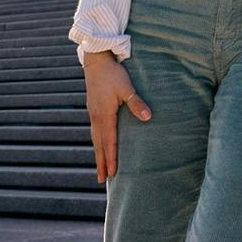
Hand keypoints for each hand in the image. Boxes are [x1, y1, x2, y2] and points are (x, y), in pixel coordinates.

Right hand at [83, 51, 150, 182]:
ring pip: (95, 139)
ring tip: (99, 168)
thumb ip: (137, 103)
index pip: (110, 142)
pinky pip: (94, 131)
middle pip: (99, 145)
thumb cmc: (113, 74)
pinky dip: (96, 142)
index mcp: (105, 116)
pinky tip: (99, 144)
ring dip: (98, 154)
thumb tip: (148, 117)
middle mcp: (96, 118)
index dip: (112, 158)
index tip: (113, 173)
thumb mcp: (127, 88)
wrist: (96, 61)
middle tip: (102, 180)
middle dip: (102, 162)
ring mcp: (93, 114)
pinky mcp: (93, 109)